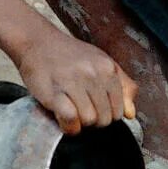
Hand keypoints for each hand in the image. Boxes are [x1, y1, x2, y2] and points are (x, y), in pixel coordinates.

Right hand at [15, 29, 136, 134]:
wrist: (37, 42)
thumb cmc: (69, 56)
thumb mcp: (102, 63)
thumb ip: (123, 86)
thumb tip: (131, 114)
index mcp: (108, 67)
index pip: (119, 110)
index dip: (108, 114)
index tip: (95, 108)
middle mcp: (93, 74)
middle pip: (105, 119)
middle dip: (94, 120)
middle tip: (81, 109)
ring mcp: (73, 82)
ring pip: (89, 121)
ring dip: (80, 123)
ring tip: (71, 110)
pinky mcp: (54, 93)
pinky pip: (71, 119)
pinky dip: (68, 126)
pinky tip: (62, 118)